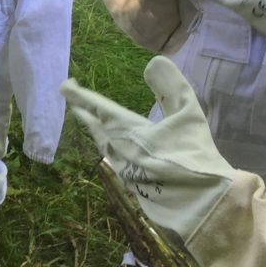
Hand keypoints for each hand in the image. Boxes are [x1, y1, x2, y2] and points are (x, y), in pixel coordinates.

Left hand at [61, 56, 236, 240]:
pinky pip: (114, 159)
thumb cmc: (193, 155)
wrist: (200, 204)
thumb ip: (171, 87)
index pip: (97, 106)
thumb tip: (154, 62)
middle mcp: (118, 148)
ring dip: (95, 129)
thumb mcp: (188, 114)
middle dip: (84, 110)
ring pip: (102, 143)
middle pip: (94, 125)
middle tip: (73, 100)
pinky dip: (109, 146)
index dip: (80, 95)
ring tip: (90, 120)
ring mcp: (123, 169)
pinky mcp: (131, 185)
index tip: (65, 85)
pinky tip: (115, 148)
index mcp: (126, 129)